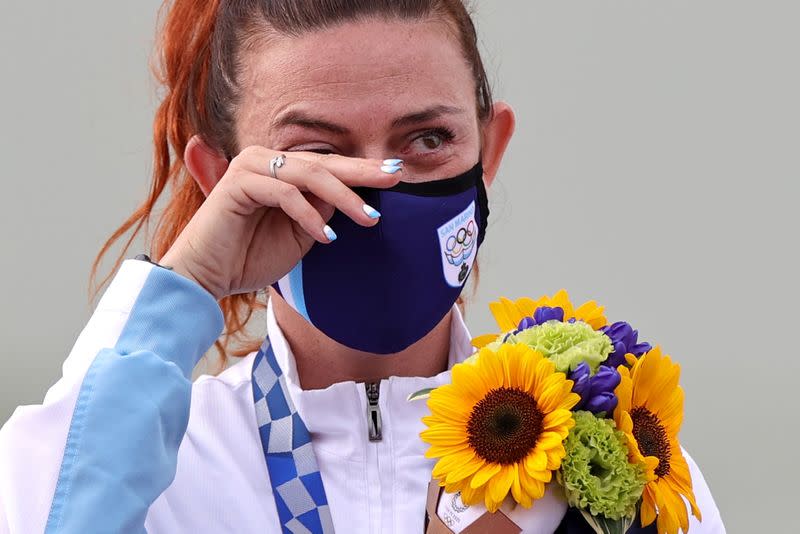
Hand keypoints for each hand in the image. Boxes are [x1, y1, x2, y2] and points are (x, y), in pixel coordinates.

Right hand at [160, 146, 402, 299]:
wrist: (207, 278)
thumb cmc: (251, 257)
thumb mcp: (300, 234)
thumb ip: (322, 210)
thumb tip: (350, 194)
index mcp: (279, 169)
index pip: (328, 165)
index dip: (362, 170)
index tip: (396, 176)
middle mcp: (264, 159)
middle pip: (323, 162)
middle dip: (362, 171)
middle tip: (395, 178)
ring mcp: (250, 167)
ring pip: (309, 173)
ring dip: (342, 197)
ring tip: (367, 219)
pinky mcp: (237, 182)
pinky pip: (285, 193)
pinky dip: (309, 215)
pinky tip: (327, 236)